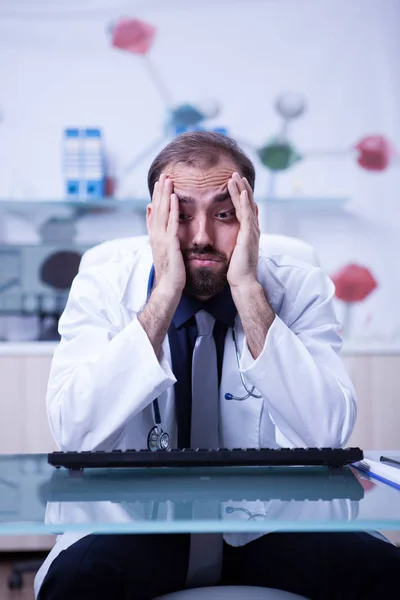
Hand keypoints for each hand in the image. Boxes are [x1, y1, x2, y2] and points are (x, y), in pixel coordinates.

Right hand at [147, 174, 185, 299]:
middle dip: (159, 191)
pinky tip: (174, 197)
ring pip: (162, 212)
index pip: (154, 213)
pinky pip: (171, 222)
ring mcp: (161, 239)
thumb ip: (164, 240)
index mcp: (155, 237)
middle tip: (163, 175)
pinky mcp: (170, 244)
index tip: (158, 184)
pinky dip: (172, 209)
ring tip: (167, 179)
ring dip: (164, 194)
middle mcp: (156, 236)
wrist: (168, 288)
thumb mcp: (165, 254)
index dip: (156, 198)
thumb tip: (166, 236)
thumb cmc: (170, 274)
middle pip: (156, 208)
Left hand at [227, 172, 259, 289]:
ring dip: (241, 190)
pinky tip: (242, 191)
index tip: (234, 184)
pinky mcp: (248, 236)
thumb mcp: (233, 253)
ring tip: (235, 176)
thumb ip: (232, 243)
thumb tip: (224, 240)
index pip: (244, 209)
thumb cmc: (236, 272)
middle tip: (235, 174)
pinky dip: (244, 202)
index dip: (240, 196)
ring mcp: (252, 232)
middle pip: (247, 203)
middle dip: (241, 188)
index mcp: (248, 233)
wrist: (243, 283)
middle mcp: (252, 230)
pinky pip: (247, 215)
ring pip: (247, 205)